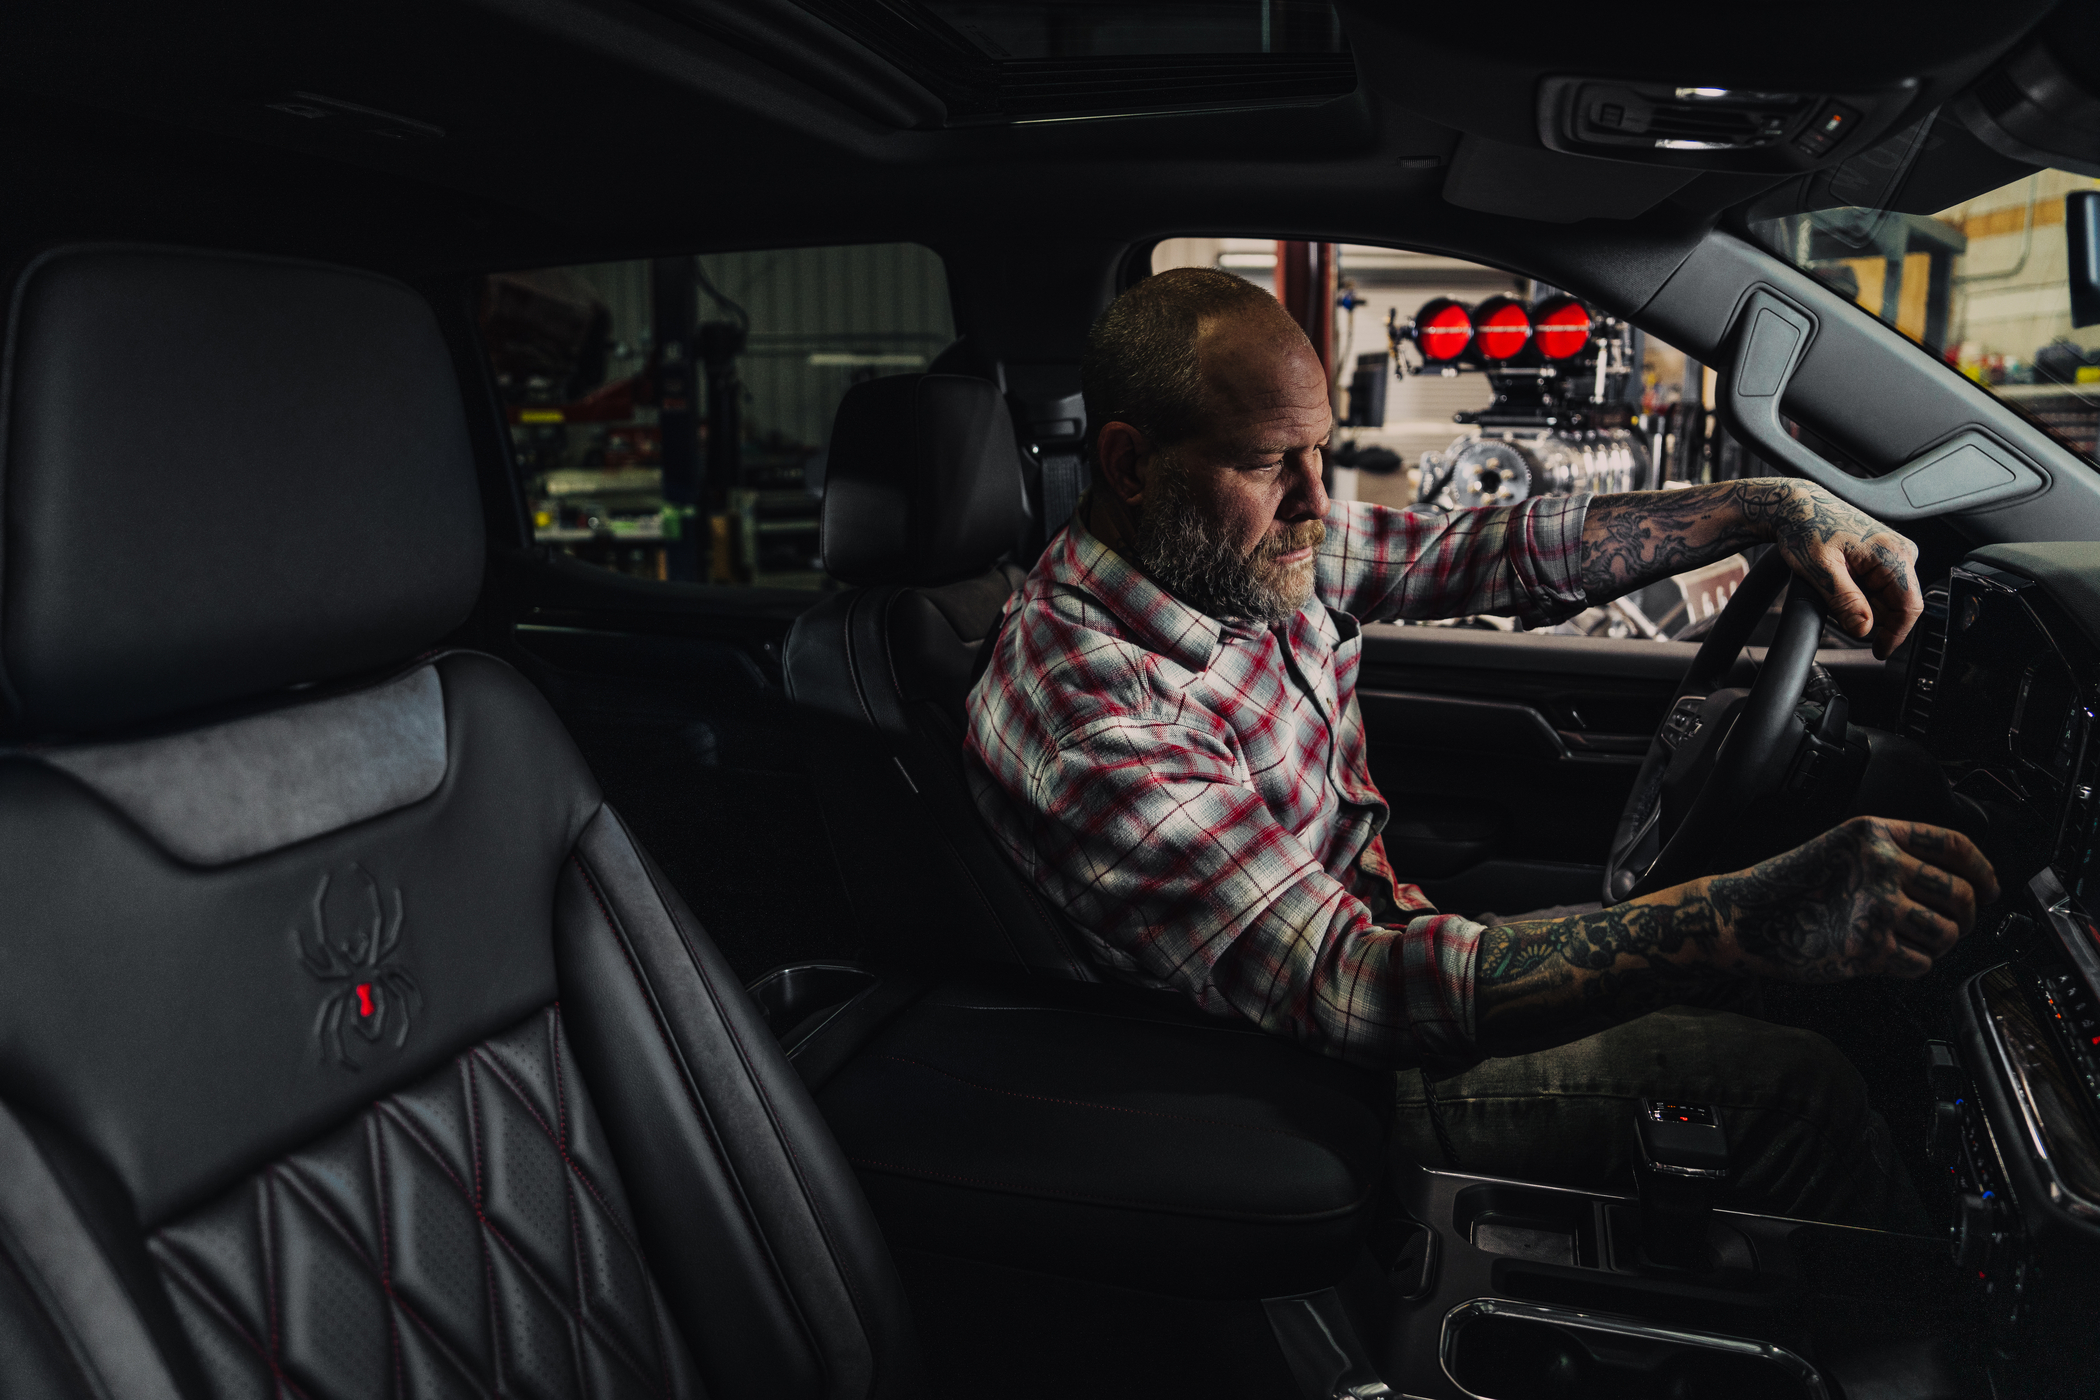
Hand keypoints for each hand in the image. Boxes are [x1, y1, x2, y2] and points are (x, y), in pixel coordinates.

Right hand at [1702, 816, 1998, 981]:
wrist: (1743, 918)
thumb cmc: (1786, 887)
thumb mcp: (1839, 848)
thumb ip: (1888, 853)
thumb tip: (1950, 879)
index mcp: (1874, 834)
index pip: (1954, 846)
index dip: (1984, 870)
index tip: (1991, 887)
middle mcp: (1880, 866)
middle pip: (1961, 893)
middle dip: (1968, 915)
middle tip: (1956, 924)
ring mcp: (1876, 908)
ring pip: (1947, 933)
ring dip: (1939, 944)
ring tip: (1914, 942)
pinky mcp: (1869, 949)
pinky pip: (1921, 963)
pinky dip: (1911, 965)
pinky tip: (1889, 956)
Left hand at [1755, 480, 1921, 659]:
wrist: (1798, 507)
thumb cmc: (1807, 527)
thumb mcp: (1821, 570)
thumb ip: (1845, 601)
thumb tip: (1864, 630)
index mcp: (1894, 554)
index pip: (1909, 607)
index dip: (1895, 634)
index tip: (1879, 651)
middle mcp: (1901, 552)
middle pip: (1896, 605)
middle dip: (1869, 616)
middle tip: (1836, 608)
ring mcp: (1894, 554)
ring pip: (1885, 599)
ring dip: (1862, 605)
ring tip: (1834, 588)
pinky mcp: (1884, 557)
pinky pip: (1877, 589)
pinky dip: (1859, 595)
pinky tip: (1839, 583)